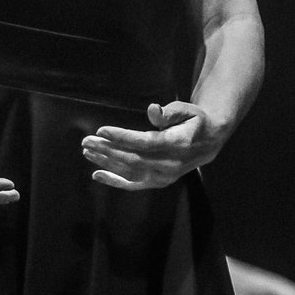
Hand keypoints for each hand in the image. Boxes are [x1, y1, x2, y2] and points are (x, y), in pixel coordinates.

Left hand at [81, 100, 227, 190]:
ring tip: (87, 151)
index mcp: (178, 144)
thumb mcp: (186, 110)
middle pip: (133, 159)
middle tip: (87, 140)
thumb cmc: (193, 122)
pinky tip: (97, 174)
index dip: (122, 137)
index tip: (102, 130)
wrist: (208, 143)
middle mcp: (170, 165)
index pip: (145, 143)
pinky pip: (133, 184)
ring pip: (130, 172)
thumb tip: (152, 110)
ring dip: (106, 162)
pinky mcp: (158, 182)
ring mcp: (164, 177)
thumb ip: (169, 112)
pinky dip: (114, 181)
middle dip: (108, 150)